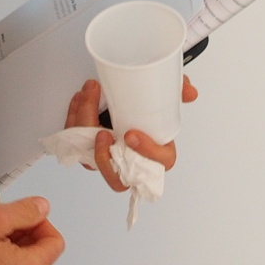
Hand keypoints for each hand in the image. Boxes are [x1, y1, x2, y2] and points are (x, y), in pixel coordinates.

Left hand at [64, 76, 199, 193]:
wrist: (122, 95)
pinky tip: (78, 99)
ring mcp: (108, 157)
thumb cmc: (145, 104)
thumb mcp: (163, 93)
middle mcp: (130, 161)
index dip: (147, 153)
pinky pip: (76, 143)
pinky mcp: (88, 148)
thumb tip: (190, 92)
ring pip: (91, 159)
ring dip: (84, 129)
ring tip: (86, 97)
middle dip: (104, 157)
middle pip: (116, 175)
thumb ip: (178, 89)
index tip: (132, 135)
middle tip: (101, 132)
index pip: (159, 163)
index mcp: (156, 152)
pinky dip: (73, 120)